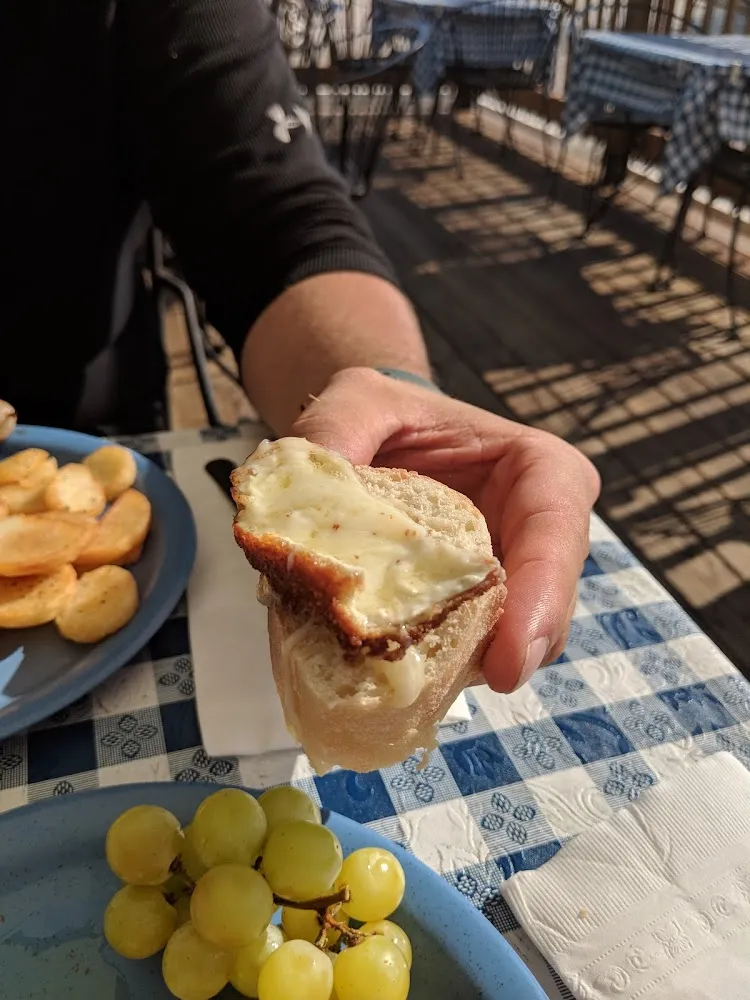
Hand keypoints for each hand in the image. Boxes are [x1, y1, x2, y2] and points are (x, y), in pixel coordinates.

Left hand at [291, 368, 599, 692]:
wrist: (374, 444)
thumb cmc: (383, 414)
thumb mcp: (359, 399)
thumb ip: (336, 429)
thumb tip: (305, 496)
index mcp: (539, 472)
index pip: (557, 533)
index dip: (543, 597)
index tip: (510, 660)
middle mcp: (536, 535)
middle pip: (545, 607)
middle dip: (509, 652)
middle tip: (471, 688)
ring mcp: (508, 583)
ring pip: (507, 643)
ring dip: (462, 668)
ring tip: (406, 682)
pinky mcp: (472, 616)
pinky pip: (463, 654)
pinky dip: (429, 669)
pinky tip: (387, 672)